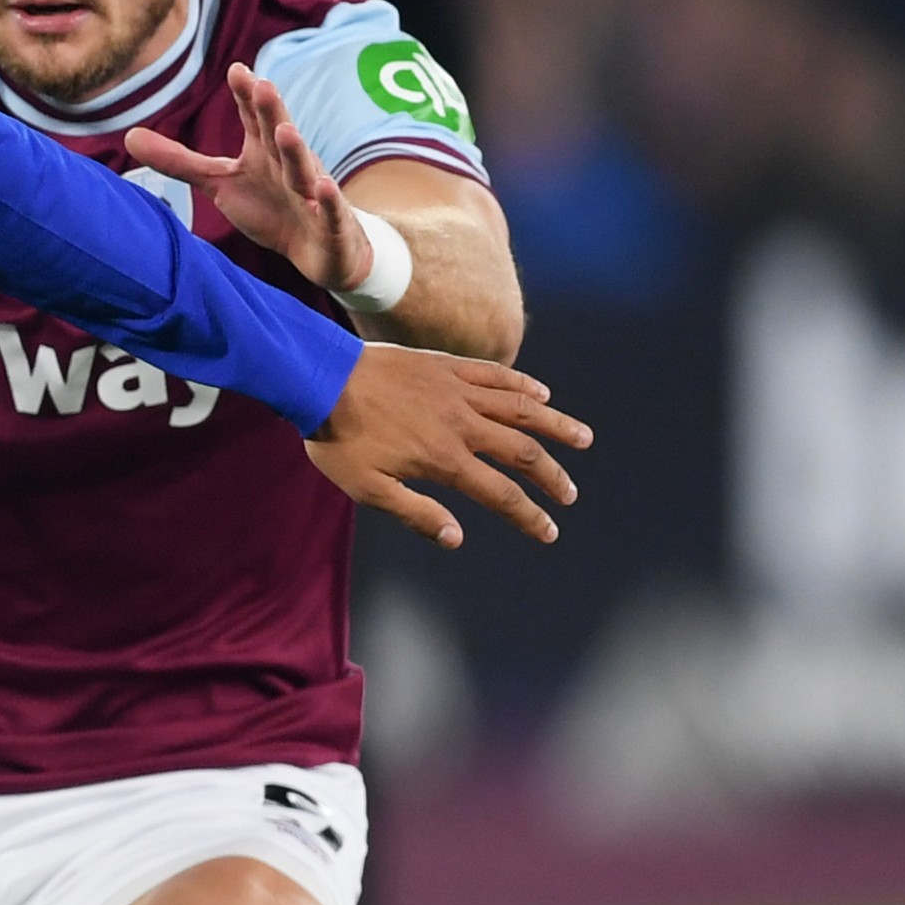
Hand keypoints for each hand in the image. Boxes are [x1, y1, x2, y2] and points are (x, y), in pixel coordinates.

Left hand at [124, 63, 367, 294]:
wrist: (321, 249)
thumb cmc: (271, 208)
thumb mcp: (220, 183)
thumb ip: (179, 161)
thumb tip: (128, 136)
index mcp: (263, 151)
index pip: (254, 119)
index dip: (246, 96)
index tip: (236, 70)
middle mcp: (289, 165)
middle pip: (278, 133)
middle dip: (270, 111)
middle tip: (262, 84)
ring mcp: (312, 193)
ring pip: (303, 169)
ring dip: (296, 150)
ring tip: (285, 132)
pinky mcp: (329, 224)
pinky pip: (330, 210)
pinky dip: (328, 201)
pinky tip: (323, 188)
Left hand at [304, 344, 590, 548]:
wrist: (320, 377)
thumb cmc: (339, 439)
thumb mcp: (369, 488)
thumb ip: (415, 513)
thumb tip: (456, 539)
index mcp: (445, 459)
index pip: (501, 494)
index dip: (529, 516)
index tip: (549, 532)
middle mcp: (462, 424)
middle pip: (522, 453)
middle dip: (551, 477)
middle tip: (569, 495)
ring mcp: (458, 390)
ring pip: (521, 408)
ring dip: (556, 425)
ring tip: (584, 438)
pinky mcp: (447, 365)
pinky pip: (496, 374)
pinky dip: (523, 385)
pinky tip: (541, 395)